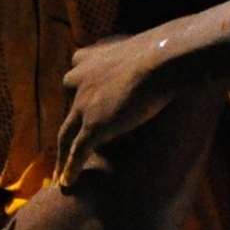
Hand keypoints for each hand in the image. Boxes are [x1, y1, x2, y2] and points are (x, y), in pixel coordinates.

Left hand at [57, 35, 174, 188]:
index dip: (80, 87)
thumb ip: (146, 55)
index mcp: (91, 57)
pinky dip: (70, 168)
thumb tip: (170, 51)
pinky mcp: (93, 125)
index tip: (81, 96)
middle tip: (69, 141)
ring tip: (59, 171)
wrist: (162, 60)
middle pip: (69, 106)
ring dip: (61, 155)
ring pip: (66, 135)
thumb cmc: (163, 50)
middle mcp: (80, 79)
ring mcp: (83, 104)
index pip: (76, 72)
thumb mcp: (148, 46)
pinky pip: (77, 152)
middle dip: (71, 123)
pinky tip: (67, 183)